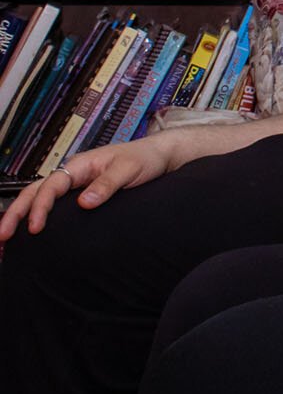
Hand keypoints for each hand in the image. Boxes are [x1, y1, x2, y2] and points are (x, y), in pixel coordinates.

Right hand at [0, 136, 175, 239]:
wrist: (157, 155)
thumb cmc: (144, 159)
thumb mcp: (129, 170)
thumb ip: (107, 185)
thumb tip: (84, 202)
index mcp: (80, 165)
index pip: (51, 186)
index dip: (40, 207)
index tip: (35, 228)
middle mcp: (72, 173)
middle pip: (34, 191)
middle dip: (15, 213)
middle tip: (2, 236)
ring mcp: (74, 183)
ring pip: (38, 197)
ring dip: (20, 215)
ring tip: (5, 239)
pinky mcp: (79, 192)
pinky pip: (52, 204)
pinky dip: (36, 216)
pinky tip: (28, 232)